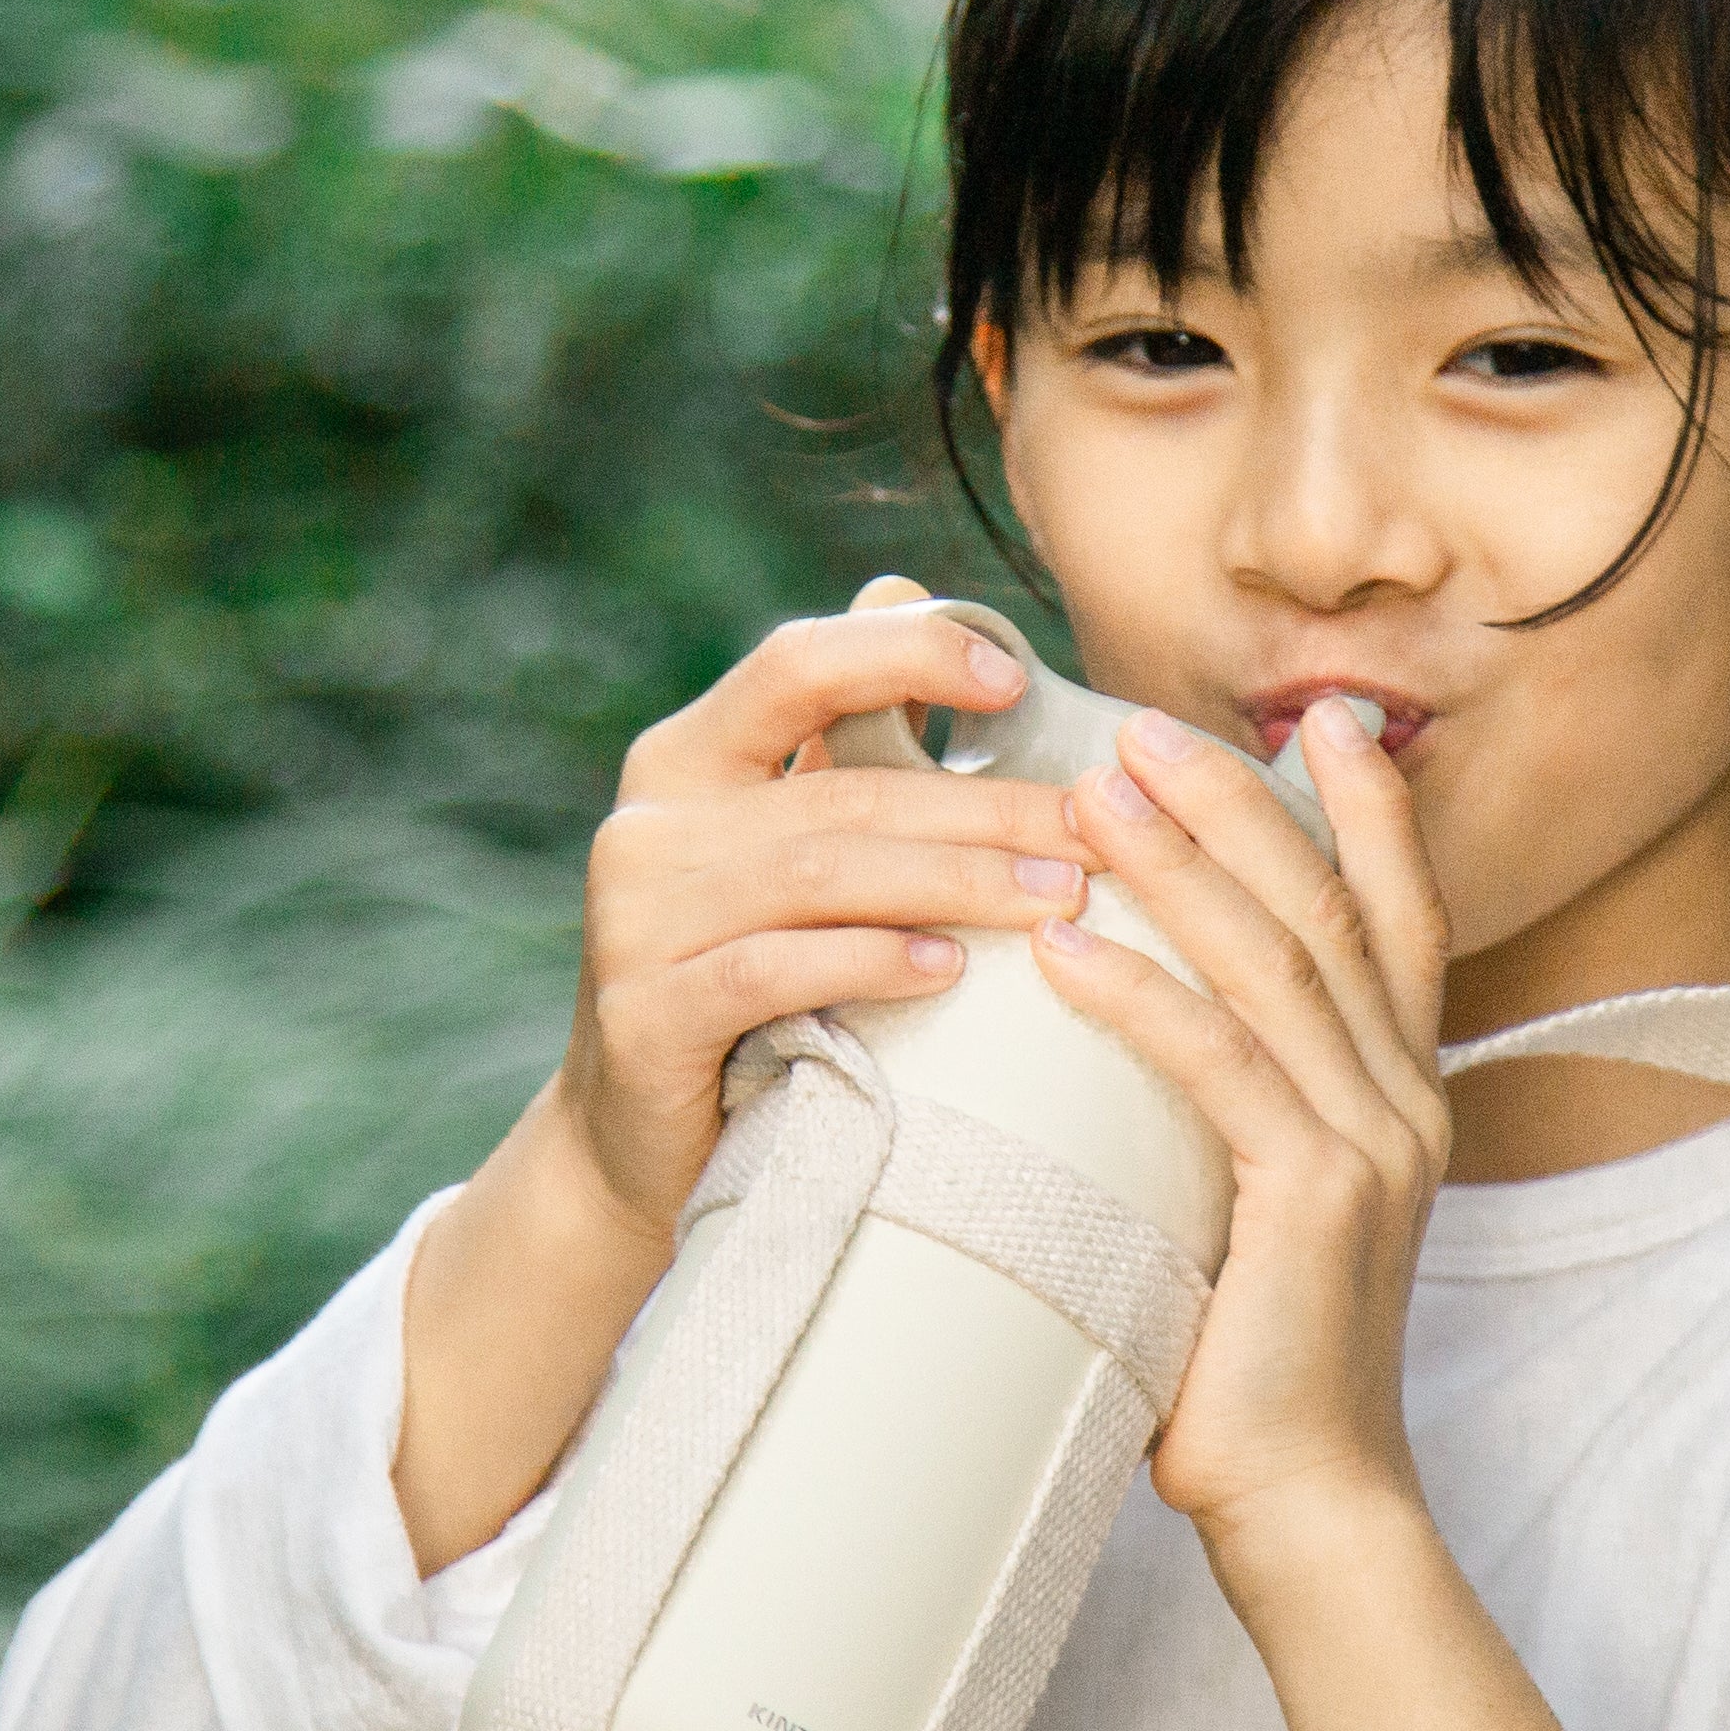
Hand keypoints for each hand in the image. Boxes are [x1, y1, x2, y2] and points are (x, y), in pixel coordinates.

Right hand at [549, 578, 1095, 1239]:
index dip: (905, 653)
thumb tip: (902, 584)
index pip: (798, 664)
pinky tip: (949, 969)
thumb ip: (839, 742)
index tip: (1014, 677)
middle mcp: (648, 823)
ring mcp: (634, 920)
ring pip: (819, 876)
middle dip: (986, 808)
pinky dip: (870, 962)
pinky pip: (773, 971)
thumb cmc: (751, 981)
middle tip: (1095, 833)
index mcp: (686, 758)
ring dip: (955, 883)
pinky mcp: (642, 1015)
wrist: (641, 1146)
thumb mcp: (788, 854)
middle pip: (841, 789)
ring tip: (1057, 901)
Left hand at [1035, 696, 1453, 1558]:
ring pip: (1274, 965)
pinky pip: (1219, 1066)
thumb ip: (1235, 1117)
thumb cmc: (1254, 1364)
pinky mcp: (1315, 1199)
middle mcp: (1405, 1103)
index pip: (1400, 917)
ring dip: (1177, 868)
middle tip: (1143, 727)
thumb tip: (1131, 1029)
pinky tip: (1064, 951)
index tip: (1324, 716)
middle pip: (1327, 910)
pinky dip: (1139, 998)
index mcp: (1403, 1097)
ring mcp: (1370, 1147)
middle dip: (1238, 804)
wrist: (1313, 1501)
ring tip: (1092, 793)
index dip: (1369, 811)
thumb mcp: (1257, 1211)